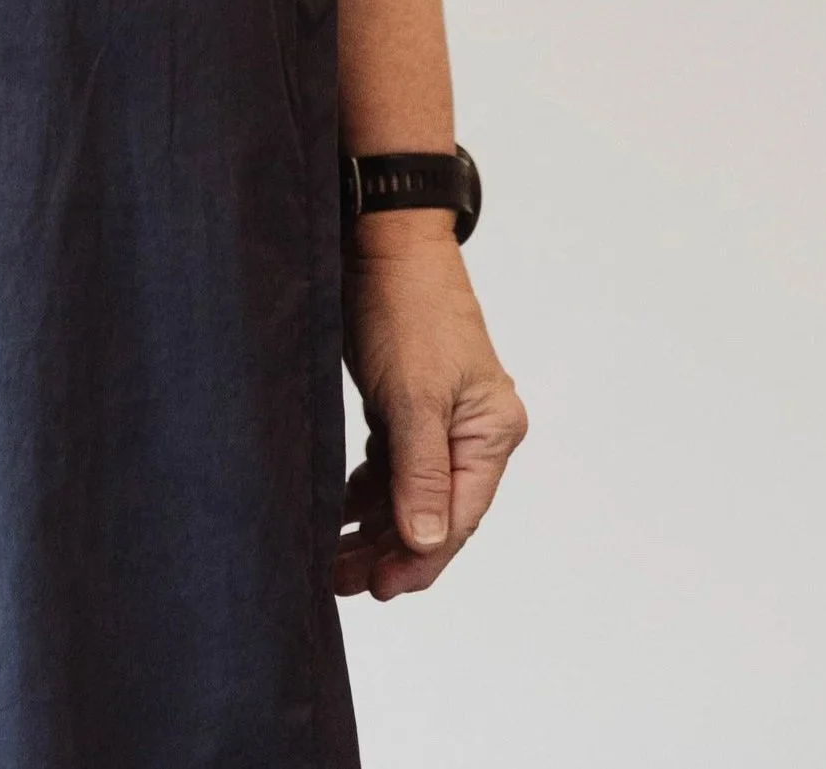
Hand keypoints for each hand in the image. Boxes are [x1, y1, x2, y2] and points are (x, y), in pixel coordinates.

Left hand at [337, 225, 526, 600]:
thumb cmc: (407, 307)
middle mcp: (473, 430)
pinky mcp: (408, 404)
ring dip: (375, 526)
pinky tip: (341, 512)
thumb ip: (422, 472)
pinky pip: (393, 466)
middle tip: (343, 579)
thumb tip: (427, 543)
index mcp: (491, 430)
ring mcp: (441, 417)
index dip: (419, 558)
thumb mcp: (415, 395)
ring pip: (410, 492)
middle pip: (436, 511)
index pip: (459, 516)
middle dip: (392, 549)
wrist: (382, 238)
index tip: (378, 586)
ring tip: (334, 558)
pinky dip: (368, 491)